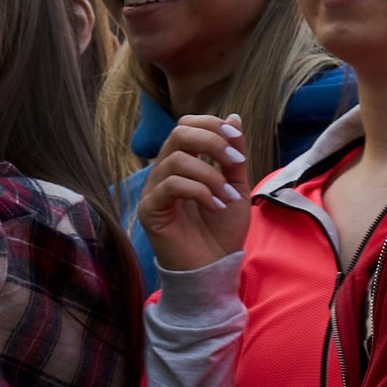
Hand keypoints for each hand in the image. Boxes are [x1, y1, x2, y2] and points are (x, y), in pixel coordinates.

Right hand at [139, 113, 249, 273]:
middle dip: (211, 142)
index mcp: (183, 163)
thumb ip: (233, 156)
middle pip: (178, 134)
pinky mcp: (150, 210)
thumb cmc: (222, 231)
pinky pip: (170, 185)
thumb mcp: (236, 188)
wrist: (214, 268)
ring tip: (227, 197)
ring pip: (176, 160)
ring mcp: (154, 190)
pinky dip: (198, 191)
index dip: (210, 125)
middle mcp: (164, 172)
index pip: (186, 126)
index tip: (236, 139)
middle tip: (235, 163)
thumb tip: (233, 118)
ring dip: (210, 175)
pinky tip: (215, 206)